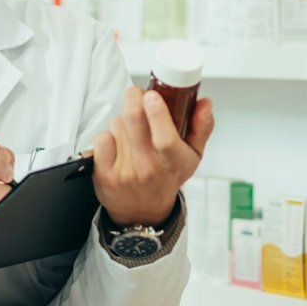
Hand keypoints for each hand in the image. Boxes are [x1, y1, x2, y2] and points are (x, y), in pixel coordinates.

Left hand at [92, 87, 214, 227]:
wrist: (143, 211)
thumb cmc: (167, 177)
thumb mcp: (193, 156)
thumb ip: (202, 127)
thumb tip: (204, 103)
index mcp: (174, 162)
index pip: (166, 138)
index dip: (158, 113)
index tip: (153, 96)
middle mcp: (148, 168)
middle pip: (134, 121)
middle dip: (134, 98)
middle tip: (139, 94)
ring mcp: (124, 172)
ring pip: (117, 125)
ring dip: (123, 120)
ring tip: (132, 132)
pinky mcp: (104, 174)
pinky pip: (102, 138)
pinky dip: (108, 136)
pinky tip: (118, 145)